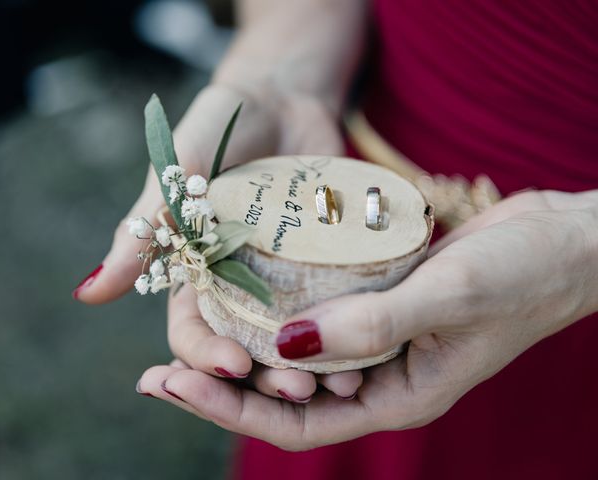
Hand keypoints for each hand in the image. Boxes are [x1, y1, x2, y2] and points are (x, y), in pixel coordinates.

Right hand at [74, 82, 363, 406]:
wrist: (285, 97)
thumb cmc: (220, 126)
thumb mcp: (176, 173)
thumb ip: (141, 231)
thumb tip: (86, 294)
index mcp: (195, 272)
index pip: (191, 333)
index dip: (206, 355)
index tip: (233, 365)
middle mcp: (240, 283)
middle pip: (247, 348)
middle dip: (267, 376)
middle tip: (300, 390)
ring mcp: (286, 277)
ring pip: (294, 337)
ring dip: (314, 364)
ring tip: (342, 382)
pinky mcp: (327, 263)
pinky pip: (338, 304)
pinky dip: (350, 326)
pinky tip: (374, 344)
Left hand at [136, 189, 597, 450]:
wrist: (563, 242)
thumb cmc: (524, 274)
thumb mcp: (450, 297)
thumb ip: (372, 325)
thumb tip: (285, 348)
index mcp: (398, 394)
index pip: (297, 422)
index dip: (231, 409)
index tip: (172, 385)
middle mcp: (380, 374)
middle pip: (284, 395)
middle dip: (221, 386)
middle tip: (156, 371)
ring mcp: (378, 339)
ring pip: (295, 356)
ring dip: (243, 347)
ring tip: (188, 332)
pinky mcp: (379, 302)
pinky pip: (318, 315)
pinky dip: (280, 308)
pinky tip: (245, 290)